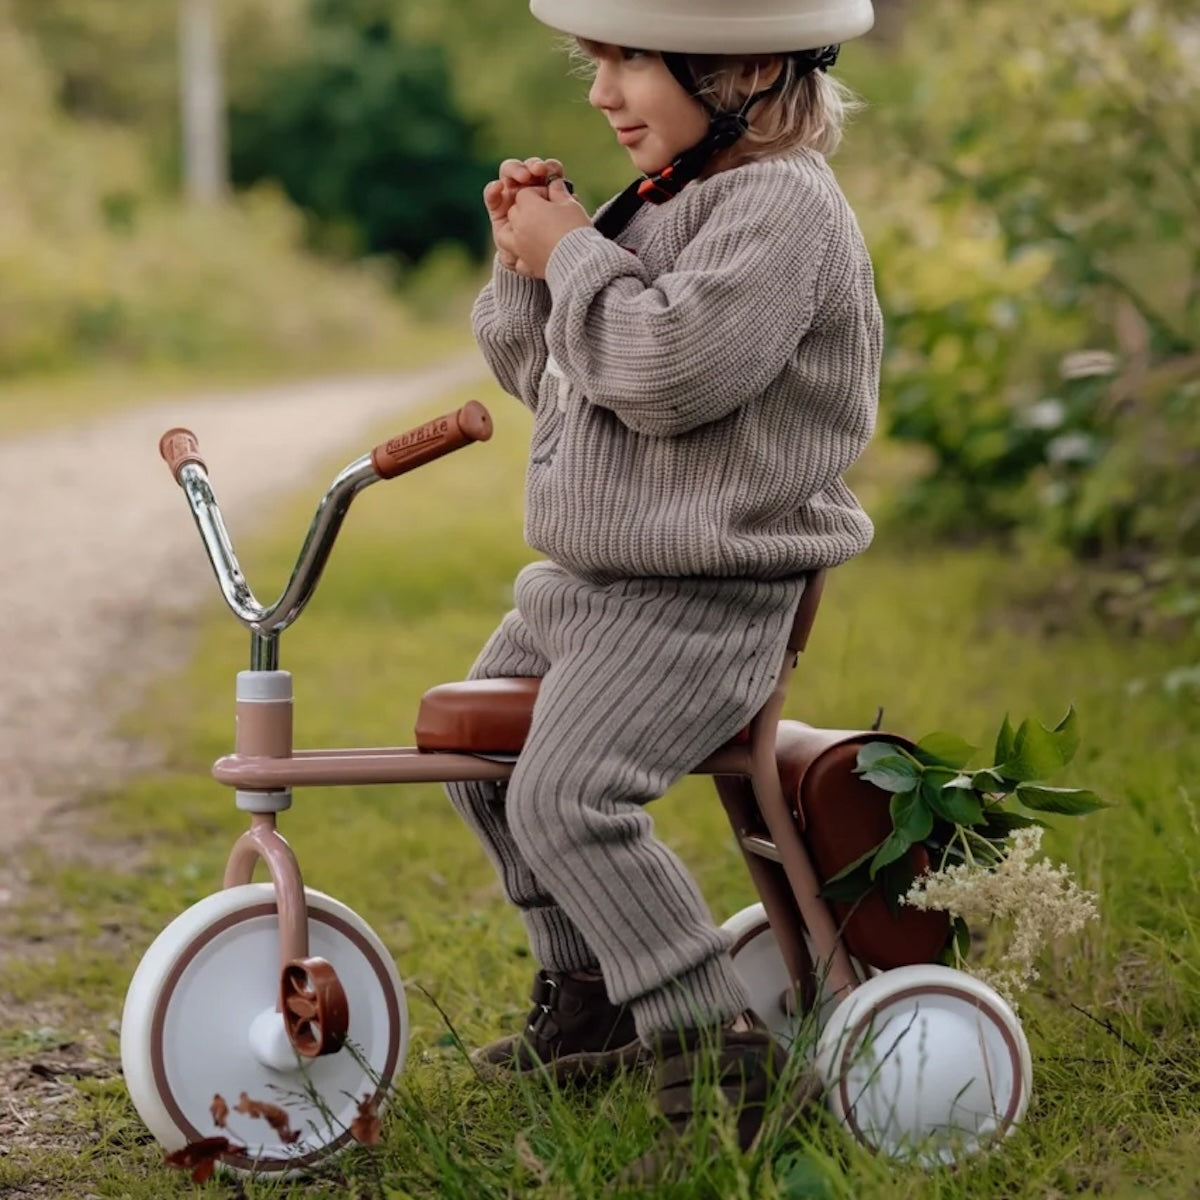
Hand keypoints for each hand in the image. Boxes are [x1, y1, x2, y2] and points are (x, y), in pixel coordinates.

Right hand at [484, 157, 565, 274]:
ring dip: (516, 171)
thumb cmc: (555, 245)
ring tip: (523, 177)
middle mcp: (529, 189)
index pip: (549, 171)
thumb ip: (564, 210)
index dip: (551, 168)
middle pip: (529, 169)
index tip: (553, 171)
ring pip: (510, 174)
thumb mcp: (562, 225)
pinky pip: (492, 194)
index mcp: (549, 189)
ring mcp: (512, 196)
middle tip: (538, 171)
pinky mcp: (497, 207)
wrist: (538, 266)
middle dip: (533, 166)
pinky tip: (498, 187)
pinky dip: (493, 189)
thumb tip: (574, 196)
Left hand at [506, 180, 592, 279]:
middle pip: (514, 212)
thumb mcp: (570, 204)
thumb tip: (555, 184)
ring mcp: (519, 248)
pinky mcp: (526, 266)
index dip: (540, 193)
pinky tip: (532, 256)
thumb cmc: (576, 229)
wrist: (581, 261)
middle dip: (526, 210)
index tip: (554, 198)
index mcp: (528, 207)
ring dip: (513, 232)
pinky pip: (517, 261)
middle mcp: (518, 226)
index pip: (526, 193)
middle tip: (547, 214)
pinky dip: (522, 257)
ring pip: (505, 236)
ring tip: (527, 233)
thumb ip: (559, 192)